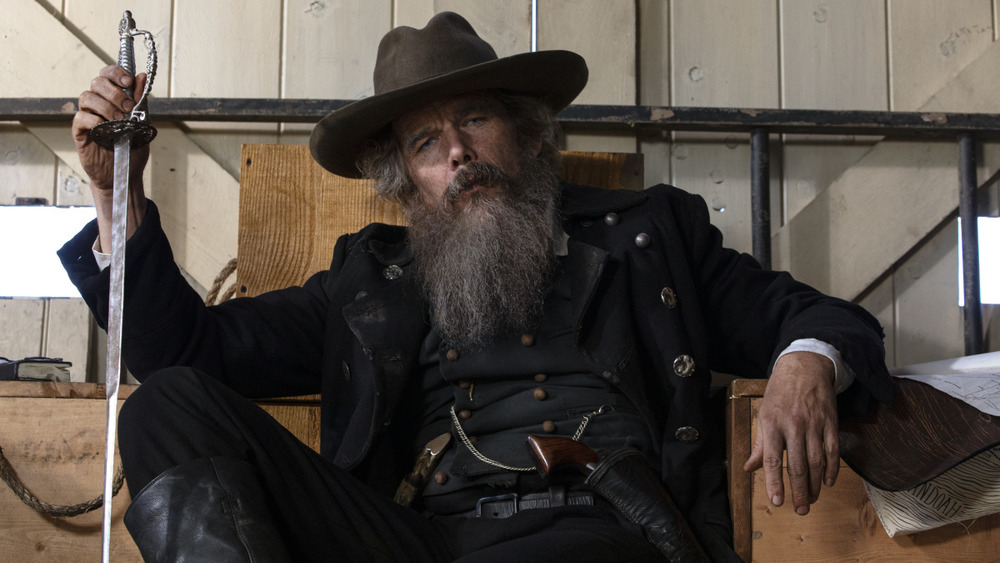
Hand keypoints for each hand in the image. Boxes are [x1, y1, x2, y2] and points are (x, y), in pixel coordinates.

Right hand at [73, 65, 149, 192]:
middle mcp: (98, 104)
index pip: (108, 75)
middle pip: (97, 82)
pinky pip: (80, 118)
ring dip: (105, 106)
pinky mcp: (80, 132)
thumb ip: (141, 102)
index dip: (116, 72)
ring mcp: (88, 117)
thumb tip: (142, 77)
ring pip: (86, 97)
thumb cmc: (133, 148)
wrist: (125, 173)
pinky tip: (105, 127)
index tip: (128, 80)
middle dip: (114, 92)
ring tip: (120, 121)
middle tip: (128, 107)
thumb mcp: (142, 124)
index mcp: (113, 98)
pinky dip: (93, 119)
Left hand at [743, 351, 837, 515]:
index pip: (771, 460)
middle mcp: (793, 426)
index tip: (777, 502)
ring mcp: (814, 425)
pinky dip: (832, 469)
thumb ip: (759, 444)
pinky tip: (827, 482)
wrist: (804, 368)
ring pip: (816, 462)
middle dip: (798, 492)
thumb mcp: (763, 415)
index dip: (774, 483)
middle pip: (797, 466)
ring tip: (811, 499)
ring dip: (814, 485)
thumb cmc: (779, 393)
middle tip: (800, 510)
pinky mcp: (830, 423)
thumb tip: (749, 468)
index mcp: (772, 424)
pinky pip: (833, 451)